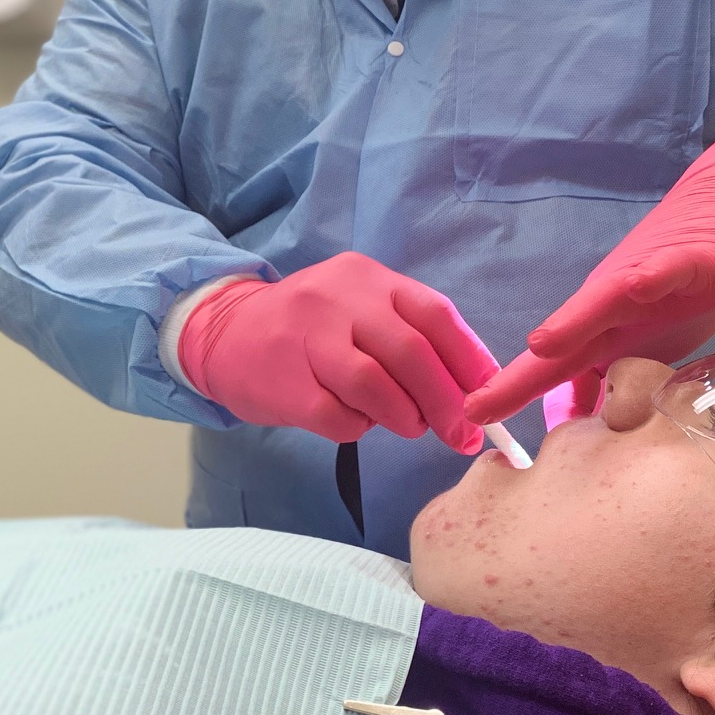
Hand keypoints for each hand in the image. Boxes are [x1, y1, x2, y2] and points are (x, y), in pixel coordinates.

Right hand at [179, 253, 498, 452]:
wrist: (224, 334)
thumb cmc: (309, 329)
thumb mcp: (359, 308)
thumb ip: (409, 335)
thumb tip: (472, 388)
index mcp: (368, 278)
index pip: (436, 315)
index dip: (471, 360)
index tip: (490, 397)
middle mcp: (338, 299)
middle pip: (412, 354)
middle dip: (447, 403)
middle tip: (462, 436)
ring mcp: (306, 339)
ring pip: (376, 385)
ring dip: (405, 417)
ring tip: (409, 426)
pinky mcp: (284, 383)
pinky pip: (339, 417)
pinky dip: (359, 428)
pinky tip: (356, 422)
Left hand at [466, 132, 714, 424]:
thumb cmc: (682, 287)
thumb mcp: (647, 346)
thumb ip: (612, 382)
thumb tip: (580, 428)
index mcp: (600, 331)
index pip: (551, 371)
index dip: (512, 394)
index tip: (470, 420)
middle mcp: (611, 305)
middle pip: (562, 343)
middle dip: (521, 375)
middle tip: (479, 404)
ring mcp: (649, 279)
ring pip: (605, 300)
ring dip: (574, 322)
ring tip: (542, 344)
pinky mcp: (694, 261)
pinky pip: (671, 268)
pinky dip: (655, 276)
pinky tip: (641, 283)